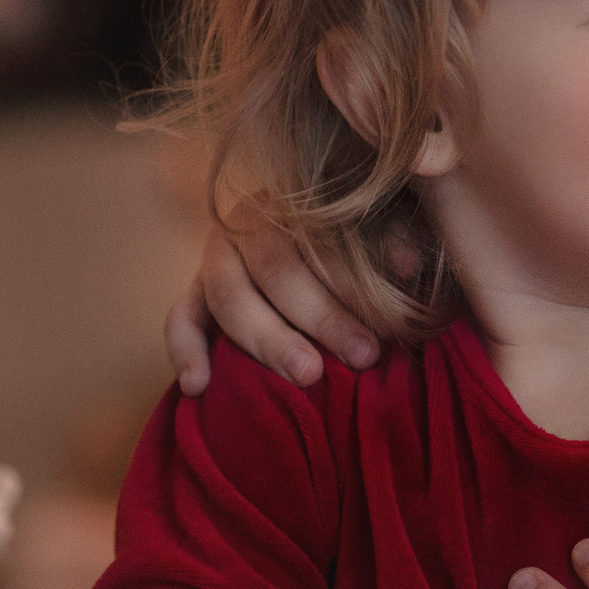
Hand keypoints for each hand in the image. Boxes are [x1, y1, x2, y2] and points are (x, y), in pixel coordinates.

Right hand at [164, 201, 382, 392]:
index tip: (389, 329)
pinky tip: (198, 386)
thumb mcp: (382, 233)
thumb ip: (393, 242)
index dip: (356, 286)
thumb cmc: (360, 246)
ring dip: (269, 339)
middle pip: (278, 269)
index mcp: (297, 203)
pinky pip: (180, 318)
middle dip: (323, 317)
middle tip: (362, 356)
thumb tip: (408, 267)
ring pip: (230, 295)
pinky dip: (185, 350)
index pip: (322, 241)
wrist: (315, 249)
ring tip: (306, 374)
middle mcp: (250, 223)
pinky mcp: (194, 292)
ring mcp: (216, 258)